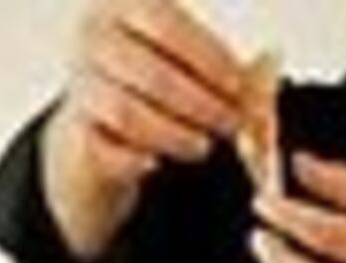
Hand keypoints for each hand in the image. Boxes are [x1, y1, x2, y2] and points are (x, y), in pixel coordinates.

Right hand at [58, 0, 246, 203]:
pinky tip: (158, 163)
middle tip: (233, 124)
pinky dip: (140, 160)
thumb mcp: (190, 67)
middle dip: (203, 104)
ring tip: (204, 146)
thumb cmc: (151, 87)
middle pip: (154, 74)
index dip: (208, 57)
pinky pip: (111, 150)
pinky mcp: (74, 132)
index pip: (166, 23)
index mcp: (122, 5)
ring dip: (177, 134)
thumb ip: (230, 70)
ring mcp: (79, 84)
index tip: (238, 85)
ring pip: (131, 114)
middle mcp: (93, 37)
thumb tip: (271, 66)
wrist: (96, 127)